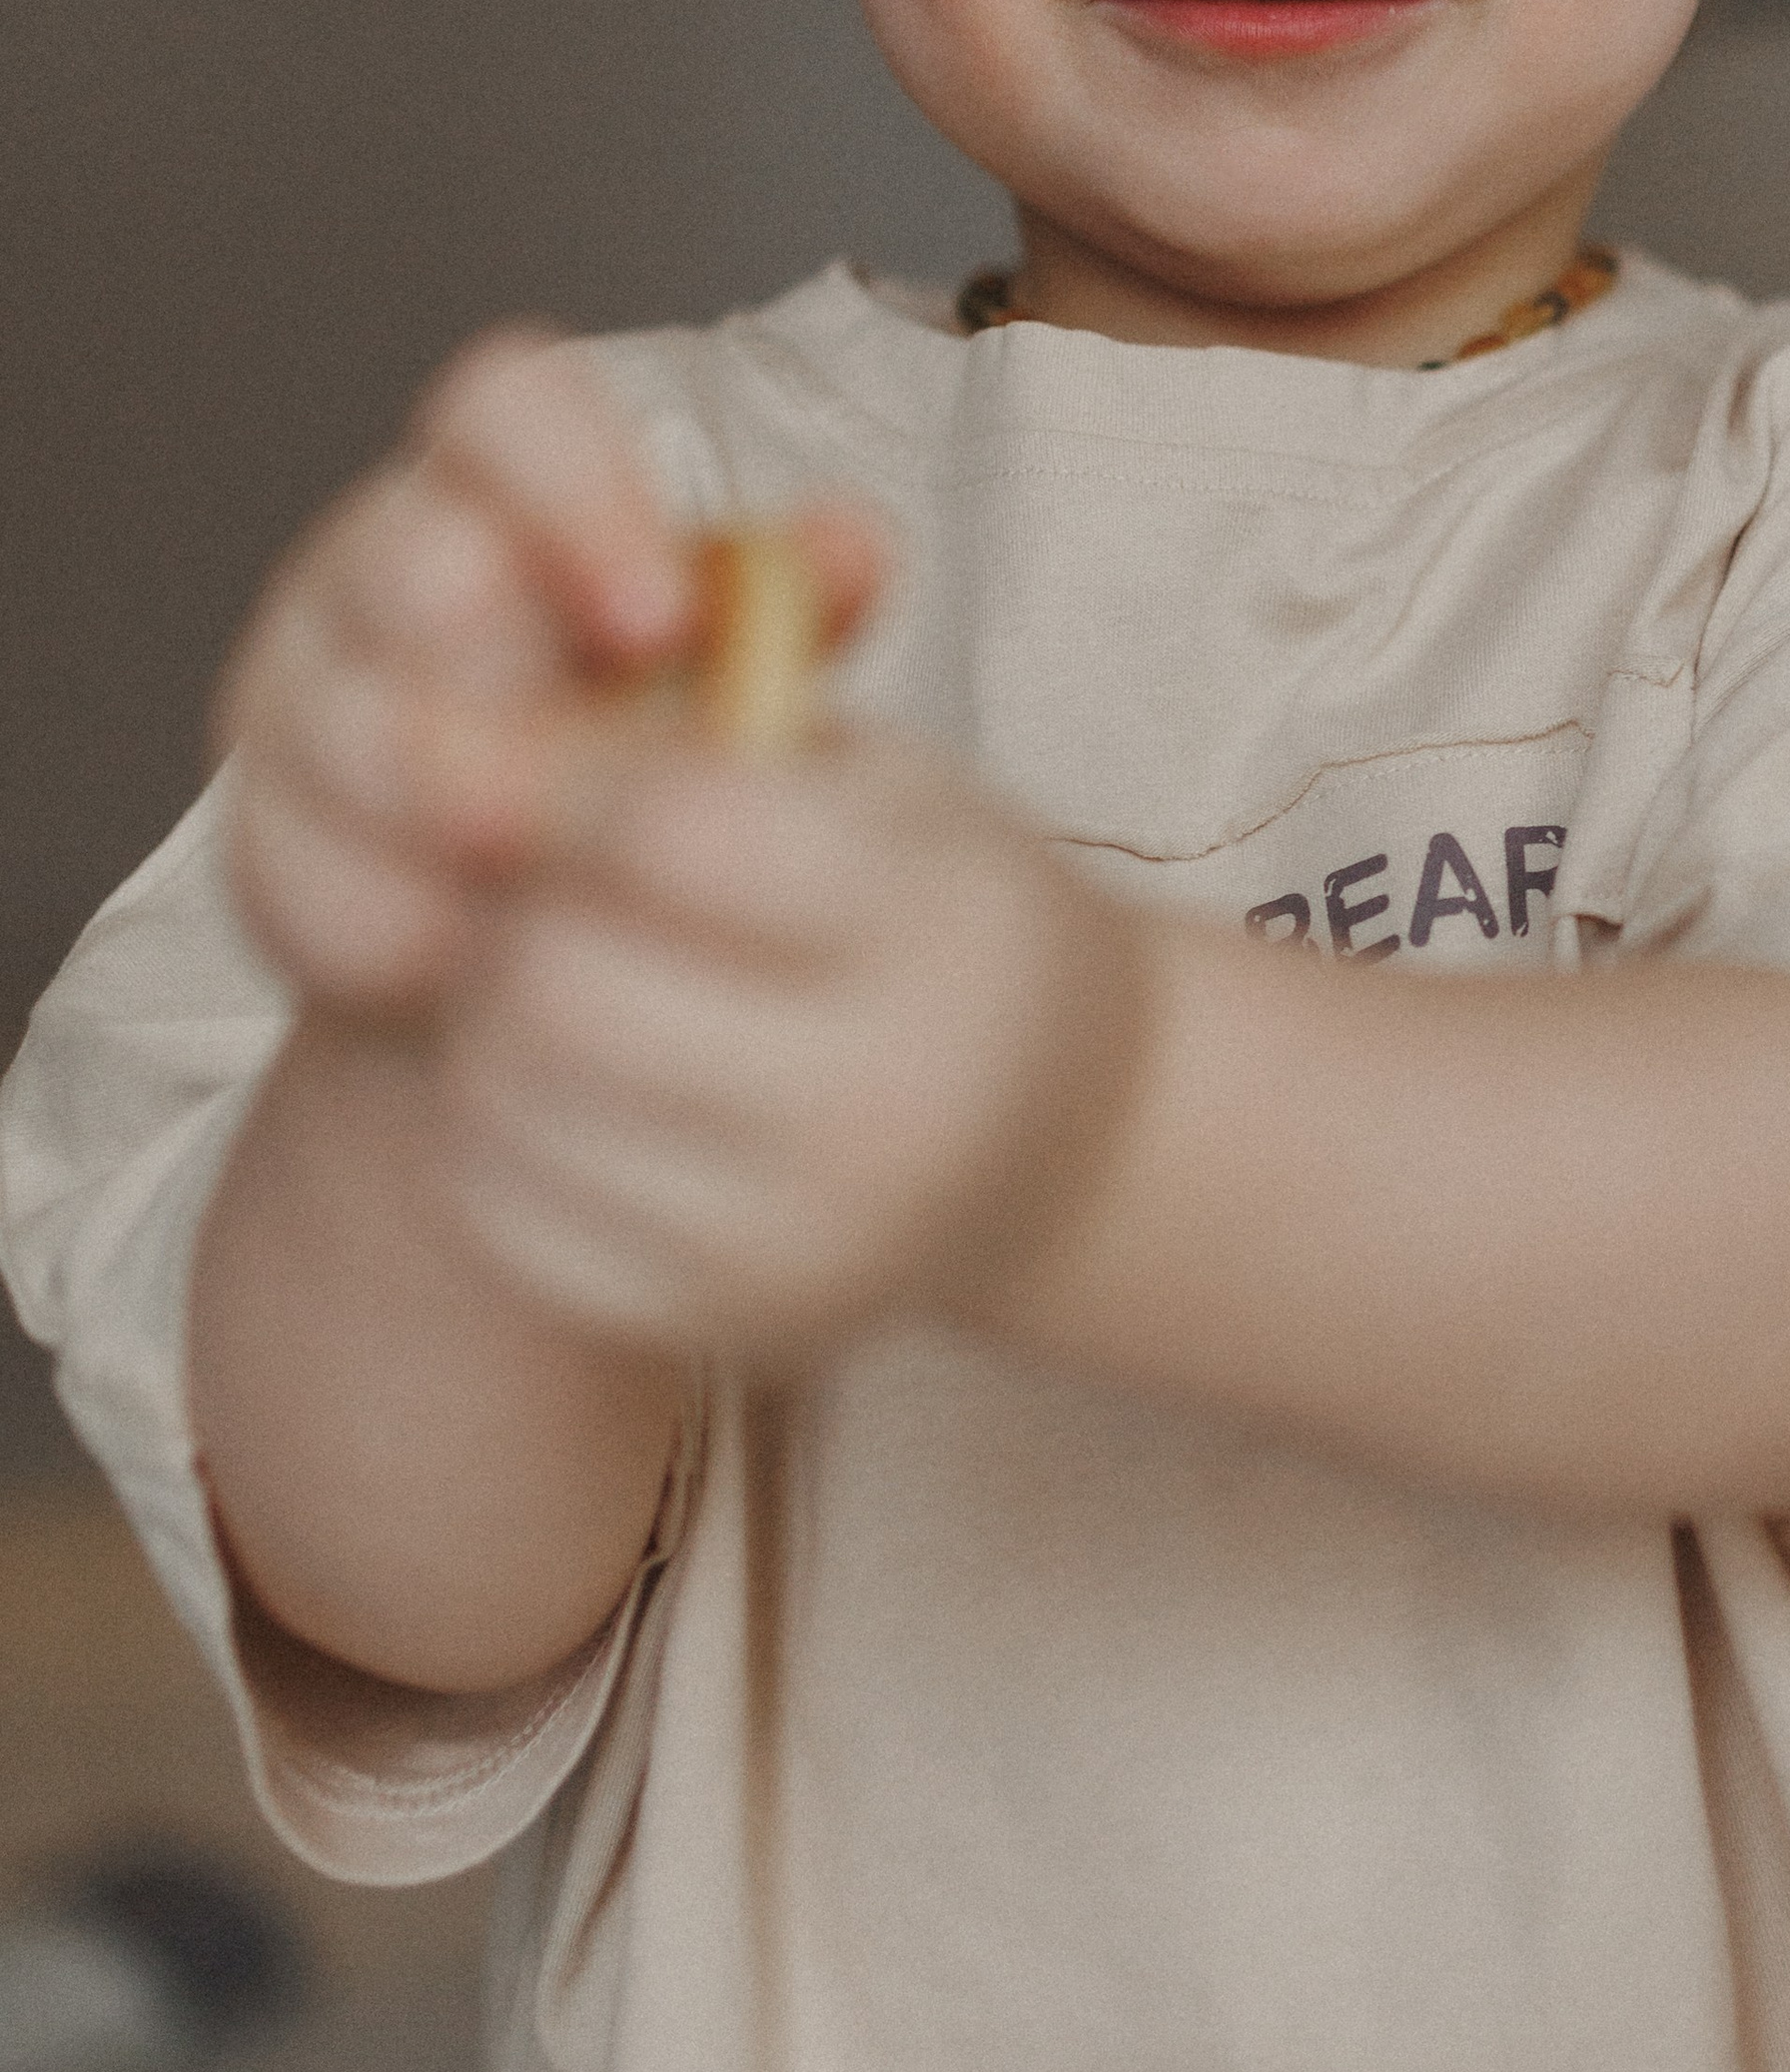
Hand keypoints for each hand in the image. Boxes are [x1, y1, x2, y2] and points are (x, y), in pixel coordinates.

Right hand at [216, 328, 874, 1023]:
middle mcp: (387, 567)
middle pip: (396, 555)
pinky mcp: (271, 833)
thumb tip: (848, 541)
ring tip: (526, 855)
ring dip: (430, 794)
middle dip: (479, 646)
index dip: (571, 488)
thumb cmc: (649, 751)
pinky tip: (464, 954)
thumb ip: (781, 600)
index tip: (660, 615)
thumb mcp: (731, 671)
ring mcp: (311, 697)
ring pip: (329, 719)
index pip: (506, 407)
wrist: (561, 917)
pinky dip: (384, 916)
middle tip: (573, 738)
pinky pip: (293, 864)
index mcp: (508, 488)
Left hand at [425, 727, 1156, 1367]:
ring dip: (484, 1014)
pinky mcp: (730, 1323)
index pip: (678, 836)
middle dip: (516, 910)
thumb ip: (679, 752)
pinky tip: (551, 1078)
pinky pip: (513, 1221)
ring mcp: (804, 1236)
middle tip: (537, 887)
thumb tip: (444, 748)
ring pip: (512, 1105)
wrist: (1063, 1136)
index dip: (579, 784)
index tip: (574, 780)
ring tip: (542, 974)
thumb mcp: (867, 785)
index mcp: (937, 926)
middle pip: (567, 988)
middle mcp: (882, 1101)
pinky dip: (490, 1130)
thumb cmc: (933, 912)